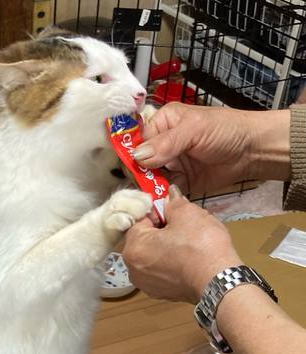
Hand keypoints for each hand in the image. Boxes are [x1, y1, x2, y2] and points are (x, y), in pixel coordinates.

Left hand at [122, 188, 241, 303]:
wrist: (218, 281)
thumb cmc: (200, 246)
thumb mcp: (188, 214)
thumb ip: (174, 203)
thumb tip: (170, 194)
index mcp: (133, 247)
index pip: (139, 220)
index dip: (158, 212)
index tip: (174, 211)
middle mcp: (133, 268)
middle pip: (145, 239)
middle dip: (162, 229)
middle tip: (185, 226)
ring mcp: (145, 283)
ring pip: (154, 255)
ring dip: (167, 246)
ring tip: (189, 242)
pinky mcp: (160, 293)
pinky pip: (162, 270)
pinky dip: (172, 262)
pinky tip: (189, 258)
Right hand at [133, 103, 289, 193]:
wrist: (252, 151)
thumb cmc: (226, 130)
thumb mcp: (195, 130)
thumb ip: (166, 143)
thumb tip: (137, 156)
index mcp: (162, 123)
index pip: (136, 139)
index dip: (131, 154)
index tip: (130, 169)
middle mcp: (162, 143)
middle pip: (138, 162)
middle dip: (138, 175)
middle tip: (139, 186)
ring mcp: (169, 164)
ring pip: (148, 178)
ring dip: (147, 188)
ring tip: (147, 197)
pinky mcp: (177, 182)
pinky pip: (161, 191)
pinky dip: (159, 197)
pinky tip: (158, 202)